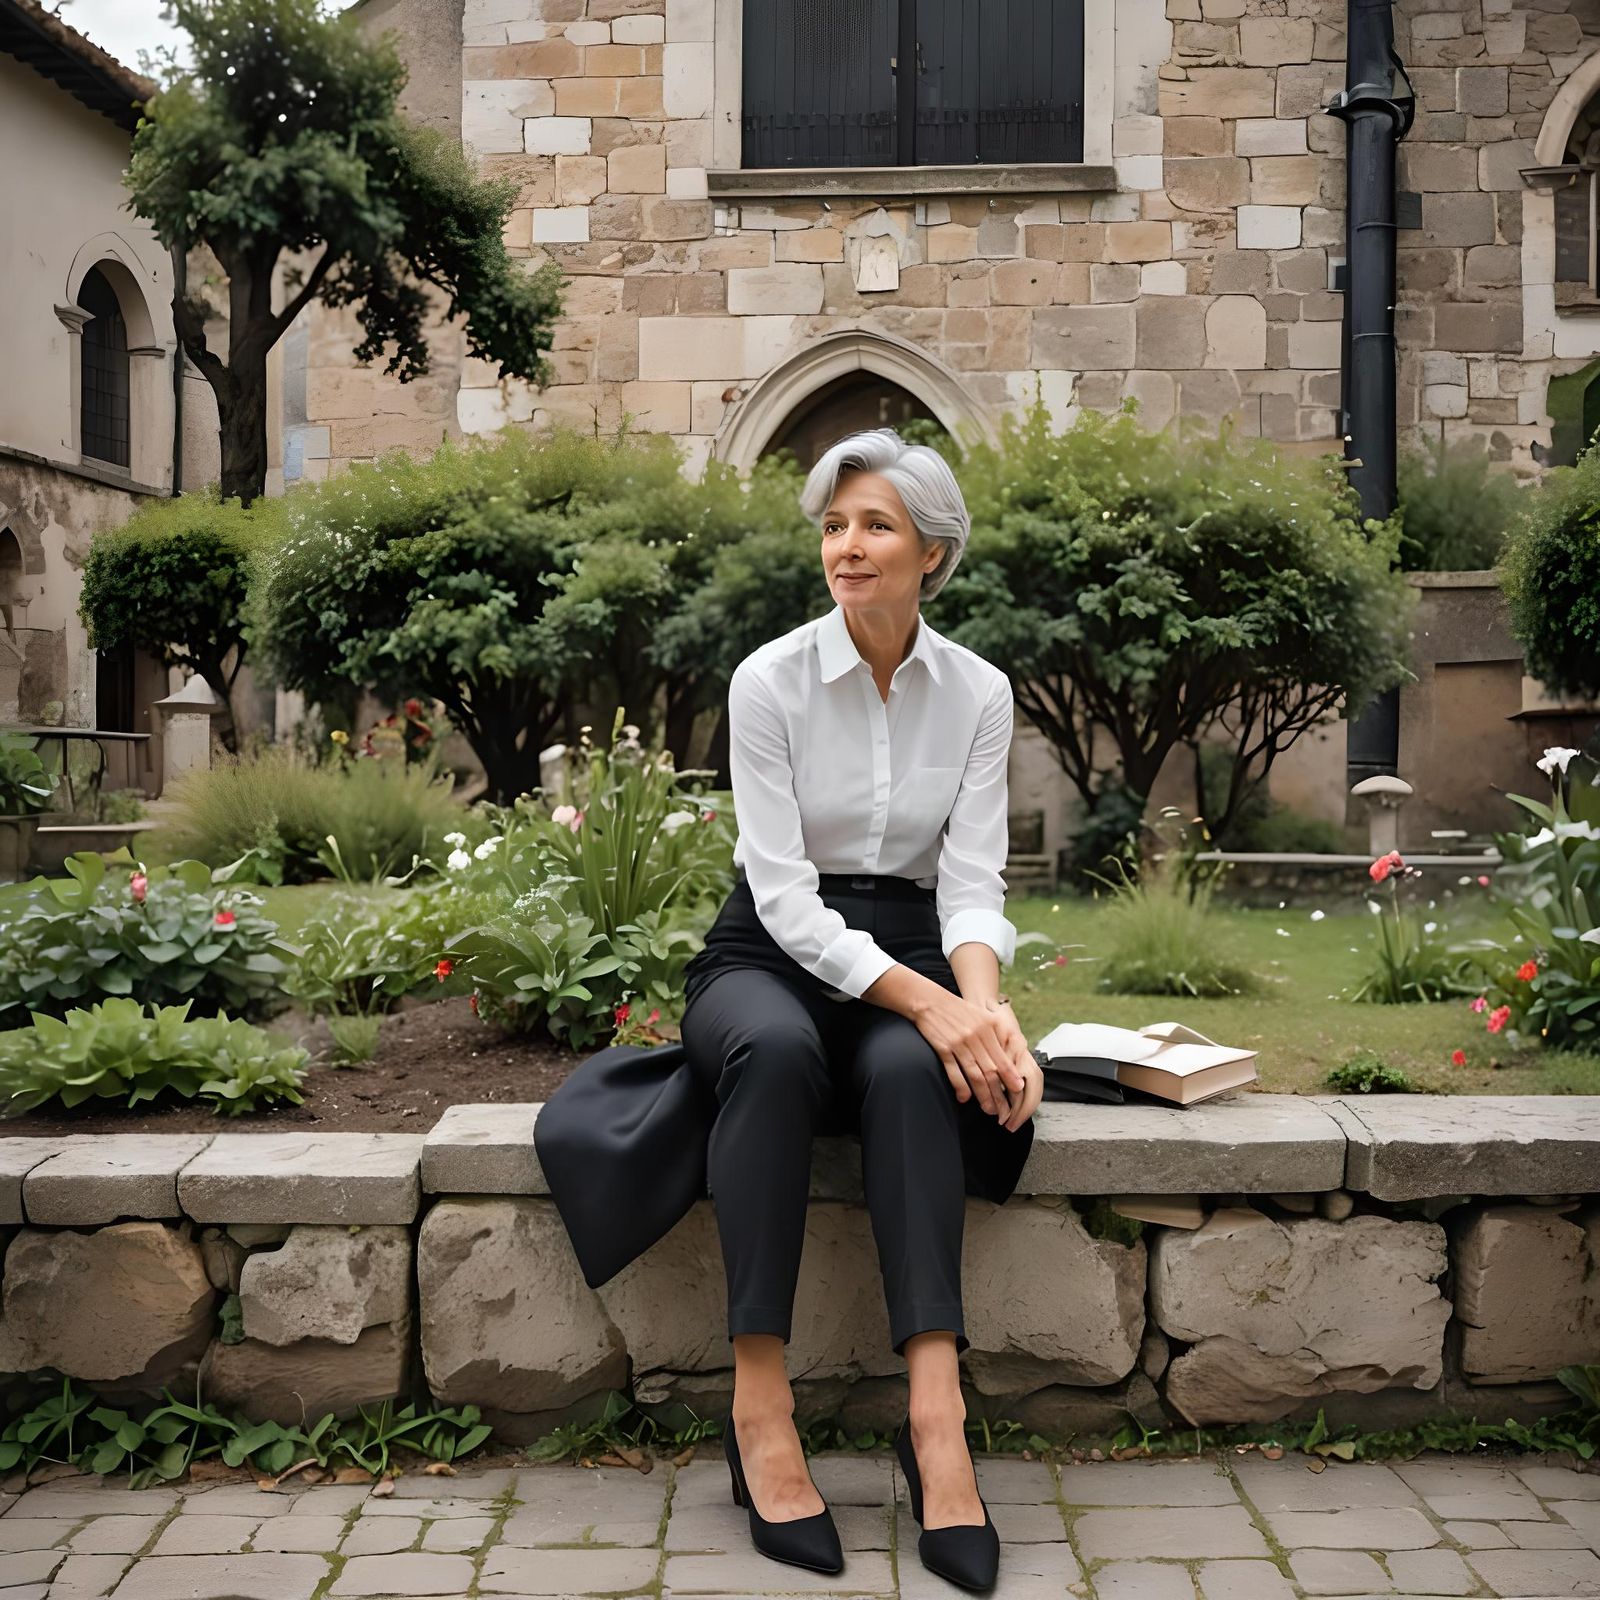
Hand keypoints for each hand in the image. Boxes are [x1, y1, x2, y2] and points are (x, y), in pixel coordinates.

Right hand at [911, 988, 1037, 1128]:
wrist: (929, 1001)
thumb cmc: (957, 1010)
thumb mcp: (981, 1016)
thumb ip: (995, 1035)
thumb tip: (1008, 1058)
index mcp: (989, 1027)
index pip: (1003, 1058)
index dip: (1011, 1077)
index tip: (1018, 1091)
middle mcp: (976, 1035)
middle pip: (991, 1071)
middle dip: (999, 1093)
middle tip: (1004, 1109)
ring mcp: (959, 1042)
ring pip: (975, 1074)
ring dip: (983, 1095)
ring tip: (988, 1109)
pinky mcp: (943, 1047)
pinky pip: (954, 1071)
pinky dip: (960, 1086)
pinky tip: (964, 1098)